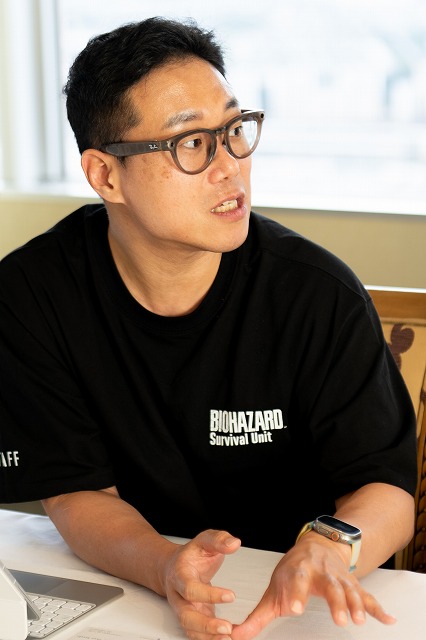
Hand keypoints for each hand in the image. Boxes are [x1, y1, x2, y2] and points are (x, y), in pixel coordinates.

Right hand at [163, 529, 240, 639]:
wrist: (175, 566)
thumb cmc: (192, 555)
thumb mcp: (205, 540)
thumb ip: (219, 540)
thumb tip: (234, 543)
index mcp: (180, 574)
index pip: (190, 589)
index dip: (210, 594)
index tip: (231, 595)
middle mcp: (178, 595)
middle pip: (186, 616)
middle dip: (206, 625)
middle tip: (227, 628)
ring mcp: (183, 609)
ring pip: (190, 629)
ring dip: (208, 637)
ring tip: (228, 639)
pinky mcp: (191, 618)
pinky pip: (196, 634)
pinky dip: (209, 639)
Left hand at [232, 533, 395, 639]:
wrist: (315, 545)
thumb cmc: (292, 570)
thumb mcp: (274, 589)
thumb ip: (258, 616)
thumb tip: (235, 635)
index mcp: (298, 571)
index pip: (296, 581)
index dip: (295, 594)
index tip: (293, 608)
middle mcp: (321, 572)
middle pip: (329, 586)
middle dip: (335, 602)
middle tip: (339, 620)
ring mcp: (338, 577)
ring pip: (349, 589)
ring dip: (356, 604)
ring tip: (359, 620)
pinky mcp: (352, 584)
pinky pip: (367, 596)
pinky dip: (377, 608)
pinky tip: (388, 620)